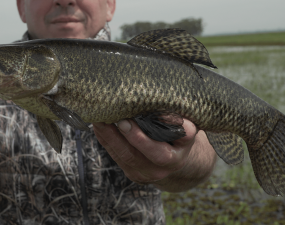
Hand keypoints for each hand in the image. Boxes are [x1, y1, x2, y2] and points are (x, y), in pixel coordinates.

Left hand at [93, 118, 214, 191]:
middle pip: (152, 152)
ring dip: (112, 137)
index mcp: (185, 146)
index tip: (158, 113)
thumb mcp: (182, 124)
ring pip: (129, 156)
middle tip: (122, 119)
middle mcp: (169, 164)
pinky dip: (106, 140)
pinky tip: (99, 127)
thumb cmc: (176, 134)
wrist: (174, 158)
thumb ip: (176, 118)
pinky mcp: (134, 174)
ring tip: (101, 119)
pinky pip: (117, 157)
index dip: (170, 124)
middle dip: (135, 136)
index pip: (183, 137)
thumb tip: (160, 110)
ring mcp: (150, 172)